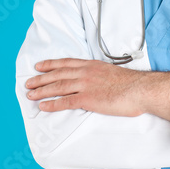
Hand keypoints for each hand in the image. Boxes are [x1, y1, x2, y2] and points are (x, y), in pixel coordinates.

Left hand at [25, 58, 145, 116]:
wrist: (140, 89)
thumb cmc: (131, 84)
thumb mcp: (112, 73)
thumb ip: (100, 75)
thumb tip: (96, 82)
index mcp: (92, 65)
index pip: (67, 62)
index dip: (51, 64)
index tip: (40, 66)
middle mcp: (86, 73)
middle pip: (58, 74)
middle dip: (41, 78)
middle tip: (29, 83)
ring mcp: (86, 85)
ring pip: (58, 86)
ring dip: (42, 90)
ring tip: (31, 95)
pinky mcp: (88, 99)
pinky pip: (65, 101)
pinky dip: (52, 103)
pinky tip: (43, 106)